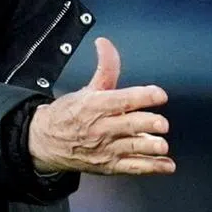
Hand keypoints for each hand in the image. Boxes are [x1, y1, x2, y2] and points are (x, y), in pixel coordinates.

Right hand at [27, 38, 173, 175]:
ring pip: (131, 149)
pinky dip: (151, 167)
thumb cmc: (69, 114)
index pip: (121, 99)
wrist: (44, 142)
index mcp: (95, 105)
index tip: (159, 94)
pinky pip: (132, 168)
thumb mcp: (86, 90)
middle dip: (147, 124)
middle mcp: (100, 128)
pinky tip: (167, 165)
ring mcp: (105, 149)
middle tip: (162, 124)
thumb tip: (105, 42)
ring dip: (148, 148)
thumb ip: (105, 68)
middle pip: (128, 125)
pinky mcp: (109, 165)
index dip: (142, 96)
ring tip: (162, 146)